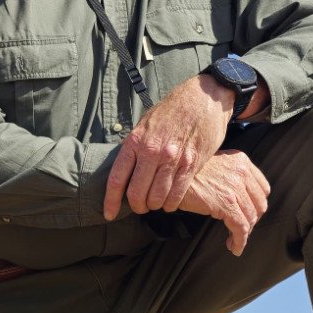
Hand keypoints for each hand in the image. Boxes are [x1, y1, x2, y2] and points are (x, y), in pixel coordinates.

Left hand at [103, 74, 230, 219]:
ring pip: (157, 197)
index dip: (110, 201)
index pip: (117, 179)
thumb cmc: (171, 112)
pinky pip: (177, 194)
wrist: (202, 99)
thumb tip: (124, 167)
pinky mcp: (192, 164)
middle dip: (137, 206)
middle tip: (140, 207)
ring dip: (155, 206)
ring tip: (155, 203)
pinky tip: (170, 202)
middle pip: (137, 193)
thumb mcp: (144, 124)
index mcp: (135, 141)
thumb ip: (134, 146)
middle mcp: (152, 151)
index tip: (109, 214)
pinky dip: (171, 204)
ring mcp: (173, 159)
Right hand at [180, 150, 270, 255]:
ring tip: (233, 241)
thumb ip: (229, 174)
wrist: (168, 176)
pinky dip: (239, 241)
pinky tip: (234, 247)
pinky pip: (240, 228)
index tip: (247, 215)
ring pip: (250, 218)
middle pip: (259, 204)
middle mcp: (241, 171)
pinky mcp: (226, 203)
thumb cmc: (185, 173)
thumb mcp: (213, 165)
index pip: (263, 188)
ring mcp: (235, 187)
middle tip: (239, 230)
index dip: (256, 205)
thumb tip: (238, 198)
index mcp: (241, 160)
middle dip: (251, 221)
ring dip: (244, 234)